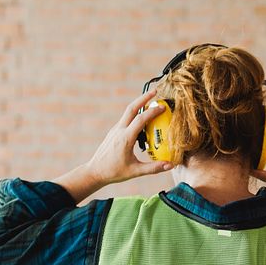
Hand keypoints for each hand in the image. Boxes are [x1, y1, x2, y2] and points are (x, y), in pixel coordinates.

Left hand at [53, 90, 170, 202]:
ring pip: (128, 112)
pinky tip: (143, 120)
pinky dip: (135, 115)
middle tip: (155, 91)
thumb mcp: (136, 171)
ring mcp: (115, 130)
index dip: (153, 112)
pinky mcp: (114, 132)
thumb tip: (170, 165)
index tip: (163, 107)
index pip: (140, 119)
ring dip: (139, 105)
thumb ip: (154, 168)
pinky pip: (126, 120)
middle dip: (143, 98)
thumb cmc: (114, 172)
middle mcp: (119, 130)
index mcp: (125, 138)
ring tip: (151, 103)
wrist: (95, 171)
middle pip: (131, 108)